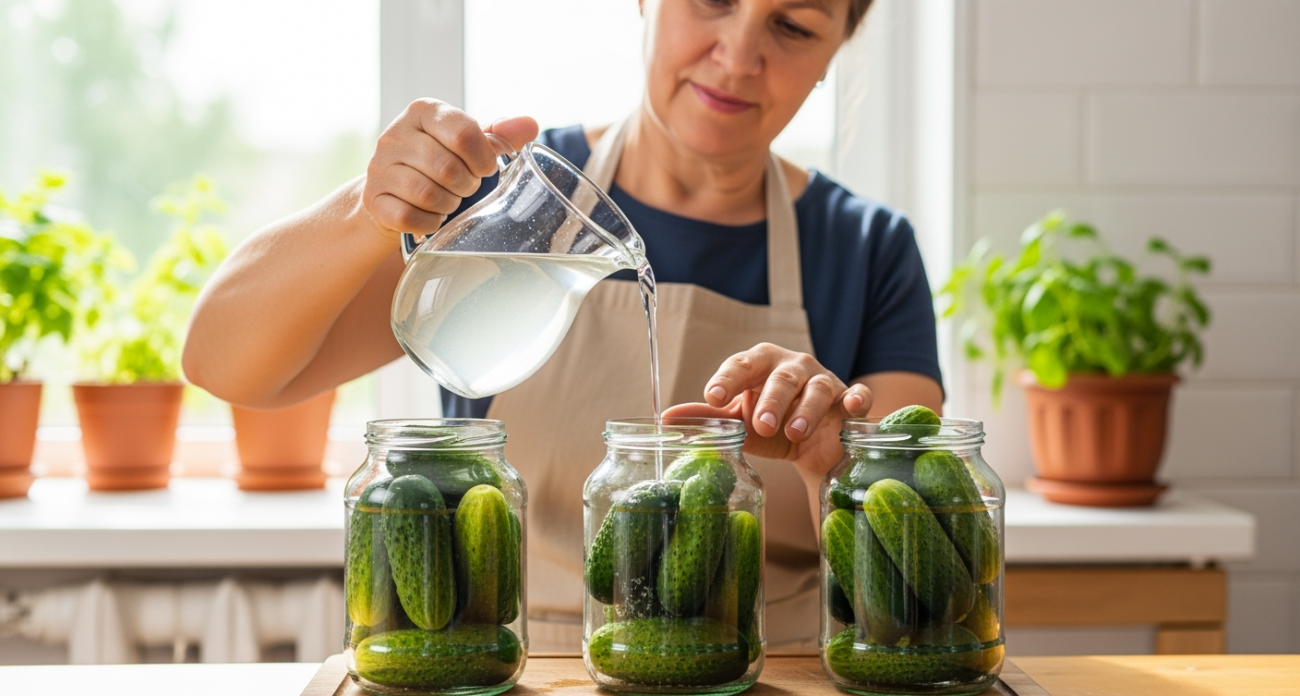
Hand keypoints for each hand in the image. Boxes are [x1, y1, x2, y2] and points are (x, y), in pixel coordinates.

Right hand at [361, 99, 538, 237]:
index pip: (463, 133)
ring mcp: (379, 168)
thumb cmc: (438, 161)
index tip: (485, 169)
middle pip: (447, 168)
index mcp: (423, 111)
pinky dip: (429, 222)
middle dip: (466, 185)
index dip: (483, 158)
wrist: (393, 188)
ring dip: (449, 204)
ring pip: (428, 194)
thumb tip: (530, 125)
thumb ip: (499, 135)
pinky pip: (409, 218)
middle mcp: (395, 135)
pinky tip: (431, 215)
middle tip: (465, 186)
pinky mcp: (373, 199)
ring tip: (449, 199)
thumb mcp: (467, 143)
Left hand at [663, 343, 872, 478]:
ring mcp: (824, 381)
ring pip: (818, 388)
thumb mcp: (739, 421)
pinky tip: (853, 406)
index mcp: (761, 364)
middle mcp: (794, 367)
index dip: (728, 379)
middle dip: (771, 400)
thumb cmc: (770, 424)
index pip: (742, 364)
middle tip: (759, 425)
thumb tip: (667, 418)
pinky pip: (857, 394)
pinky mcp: (849, 400)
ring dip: (806, 409)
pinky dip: (857, 398)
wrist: (811, 445)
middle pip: (783, 377)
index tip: (713, 397)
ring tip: (793, 432)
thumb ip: (709, 418)